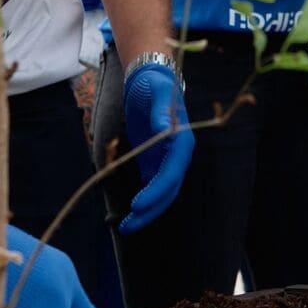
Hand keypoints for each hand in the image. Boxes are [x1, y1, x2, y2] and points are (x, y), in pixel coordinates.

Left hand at [120, 60, 193, 233]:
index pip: (172, 172)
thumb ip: (161, 112)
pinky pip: (151, 187)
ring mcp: (167, 160)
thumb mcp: (156, 92)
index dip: (157, 191)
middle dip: (150, 210)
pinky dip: (142, 202)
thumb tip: (164, 130)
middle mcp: (178, 155)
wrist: (150, 80)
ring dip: (146, 212)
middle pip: (168, 190)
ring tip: (124, 227)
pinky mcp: (155, 162)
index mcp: (182, 141)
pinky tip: (128, 215)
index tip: (137, 205)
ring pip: (161, 193)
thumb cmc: (154, 84)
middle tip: (127, 226)